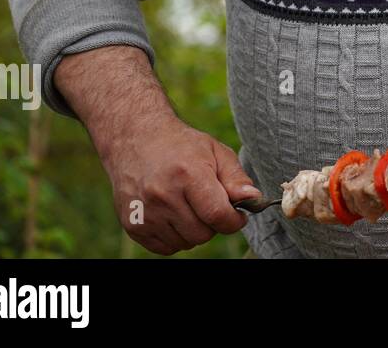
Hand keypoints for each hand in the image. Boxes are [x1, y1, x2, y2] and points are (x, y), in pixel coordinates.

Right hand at [55, 45, 258, 254]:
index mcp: (188, 174)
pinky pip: (165, 248)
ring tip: (190, 207)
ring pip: (185, 243)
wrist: (136, 140)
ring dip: (194, 231)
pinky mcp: (133, 225)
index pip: (217, 215)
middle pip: (203, 234)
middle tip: (210, 204)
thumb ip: (237, 178)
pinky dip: (176, 237)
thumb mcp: (216, 152)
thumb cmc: (182, 146)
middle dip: (214, 223)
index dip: (234, 221)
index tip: (238, 215)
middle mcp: (163, 195)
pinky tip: (175, 215)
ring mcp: (145, 212)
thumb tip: (254, 199)